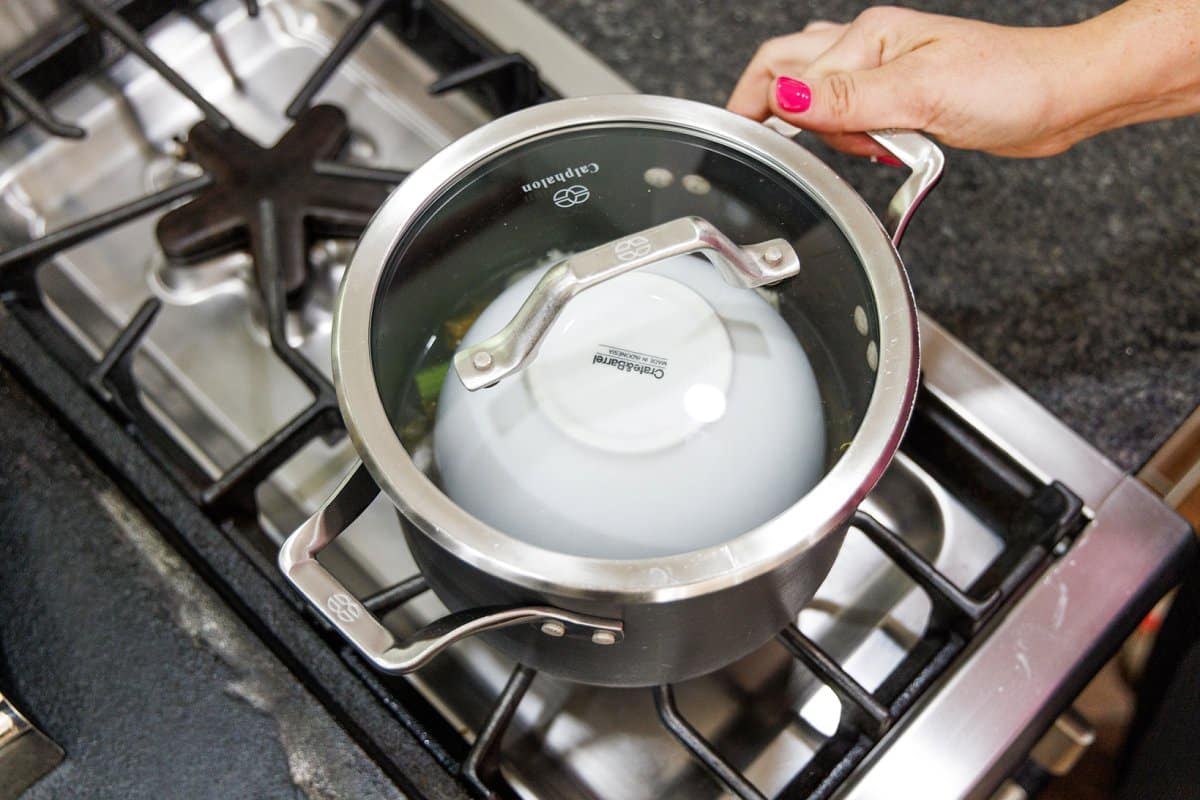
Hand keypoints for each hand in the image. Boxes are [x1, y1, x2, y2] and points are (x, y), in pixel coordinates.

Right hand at [727, 4, 1199, 157]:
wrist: (1063, 98)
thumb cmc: (1010, 83)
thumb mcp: (919, 94)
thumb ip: (845, 100)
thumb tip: (784, 97)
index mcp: (866, 37)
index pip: (780, 69)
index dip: (754, 107)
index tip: (736, 142)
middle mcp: (869, 48)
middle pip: (790, 77)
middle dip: (788, 119)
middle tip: (803, 151)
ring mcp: (884, 72)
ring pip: (820, 101)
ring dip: (832, 134)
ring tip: (870, 150)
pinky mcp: (901, 98)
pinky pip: (853, 119)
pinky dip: (857, 141)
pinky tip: (882, 150)